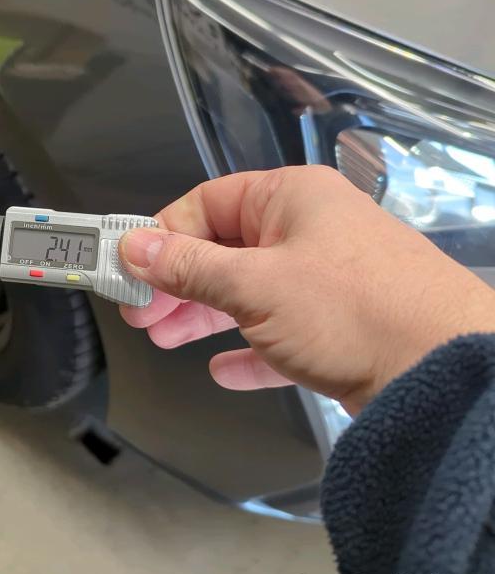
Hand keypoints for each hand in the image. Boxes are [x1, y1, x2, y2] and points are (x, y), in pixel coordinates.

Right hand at [118, 165, 494, 413]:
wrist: (445, 374)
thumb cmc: (352, 311)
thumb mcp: (253, 284)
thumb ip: (188, 267)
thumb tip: (133, 247)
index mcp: (291, 199)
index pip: (207, 204)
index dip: (162, 236)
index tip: (128, 269)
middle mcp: (310, 231)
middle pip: (224, 250)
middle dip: (178, 283)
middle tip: (141, 313)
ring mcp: (328, 281)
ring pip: (249, 292)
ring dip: (204, 316)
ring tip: (166, 339)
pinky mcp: (341, 328)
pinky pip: (280, 332)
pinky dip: (249, 348)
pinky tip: (223, 369)